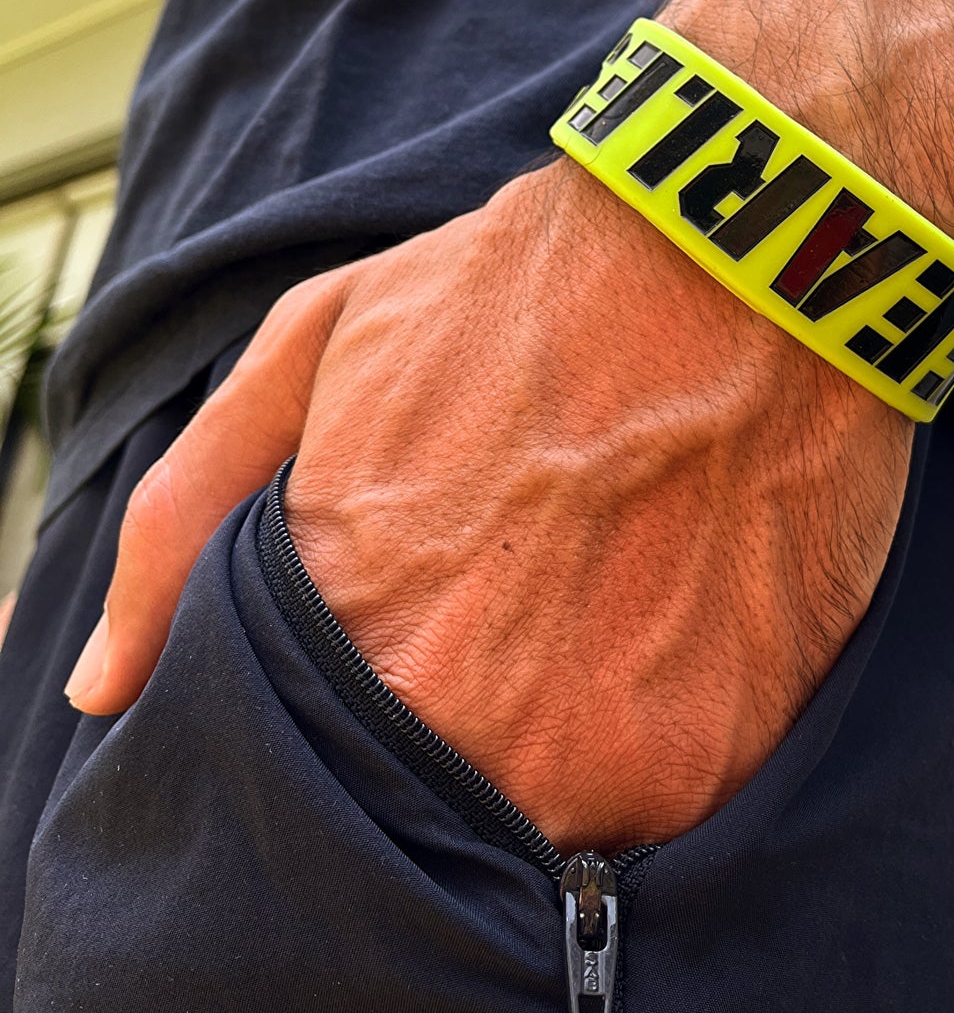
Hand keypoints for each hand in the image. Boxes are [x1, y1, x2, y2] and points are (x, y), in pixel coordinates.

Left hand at [66, 158, 910, 851]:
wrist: (737, 253)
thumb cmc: (516, 292)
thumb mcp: (314, 349)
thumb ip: (184, 519)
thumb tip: (99, 684)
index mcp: (352, 647)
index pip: (313, 765)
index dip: (357, 701)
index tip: (409, 632)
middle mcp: (470, 738)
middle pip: (431, 802)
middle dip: (456, 721)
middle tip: (512, 600)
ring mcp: (606, 766)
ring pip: (548, 817)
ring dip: (559, 738)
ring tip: (596, 593)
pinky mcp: (719, 758)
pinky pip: (661, 801)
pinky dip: (657, 728)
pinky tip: (668, 604)